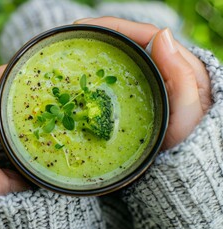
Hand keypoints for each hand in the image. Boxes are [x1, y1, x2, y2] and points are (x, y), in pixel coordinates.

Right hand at [75, 17, 210, 148]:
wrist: (184, 164)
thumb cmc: (189, 141)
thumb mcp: (188, 112)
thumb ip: (180, 76)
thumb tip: (161, 34)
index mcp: (179, 67)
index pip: (145, 35)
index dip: (117, 26)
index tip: (88, 26)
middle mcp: (163, 70)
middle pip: (131, 43)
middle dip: (103, 35)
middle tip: (76, 35)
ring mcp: (149, 83)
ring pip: (124, 59)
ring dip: (101, 51)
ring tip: (77, 49)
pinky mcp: (138, 97)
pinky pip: (119, 77)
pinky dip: (102, 72)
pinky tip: (86, 75)